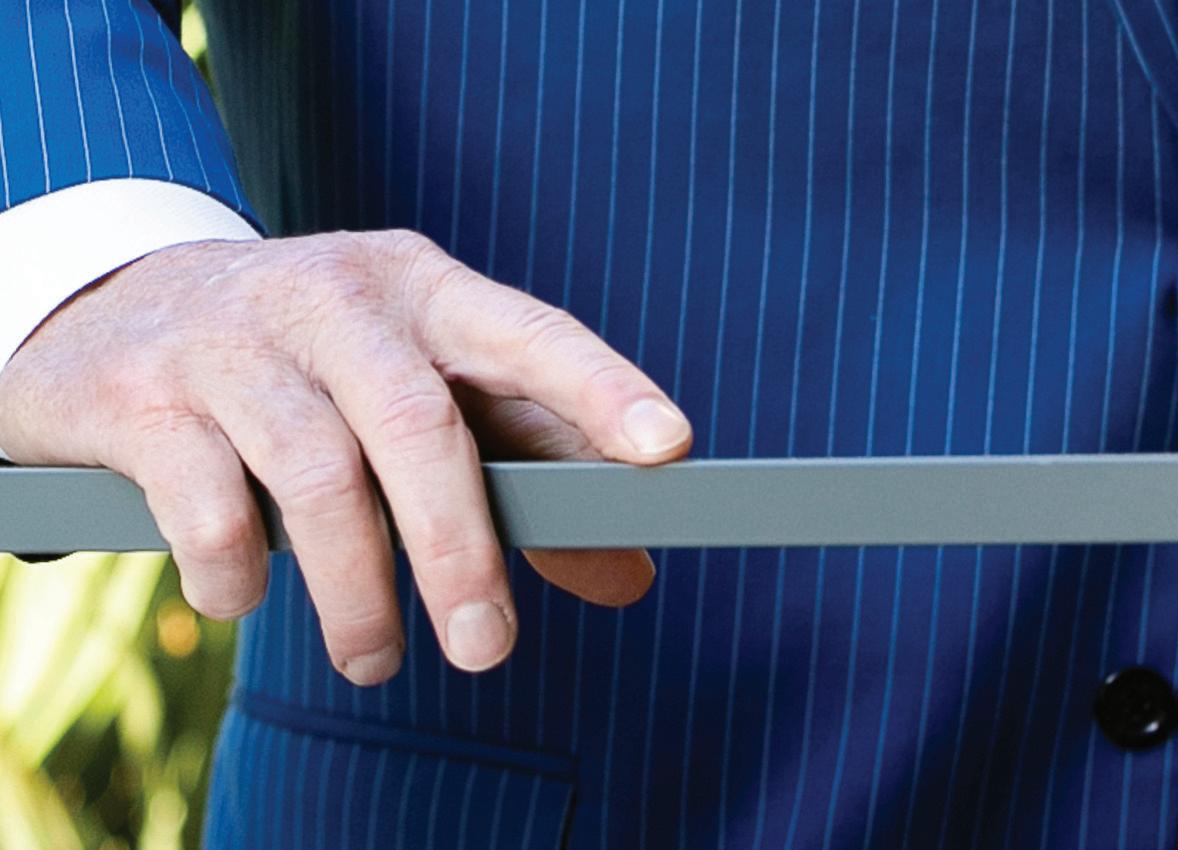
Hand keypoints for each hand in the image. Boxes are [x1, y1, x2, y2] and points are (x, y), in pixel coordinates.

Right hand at [0, 230, 691, 683]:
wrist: (118, 310)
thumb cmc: (311, 363)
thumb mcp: (421, 391)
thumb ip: (527, 473)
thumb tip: (627, 573)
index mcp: (421, 290)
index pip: (526, 333)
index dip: (599, 389)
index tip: (667, 451)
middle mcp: (334, 299)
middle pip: (418, 422)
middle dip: (459, 547)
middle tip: (485, 648)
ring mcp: (233, 341)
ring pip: (317, 474)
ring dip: (355, 589)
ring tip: (376, 658)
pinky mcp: (145, 397)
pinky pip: (206, 506)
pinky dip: (237, 574)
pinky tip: (246, 596)